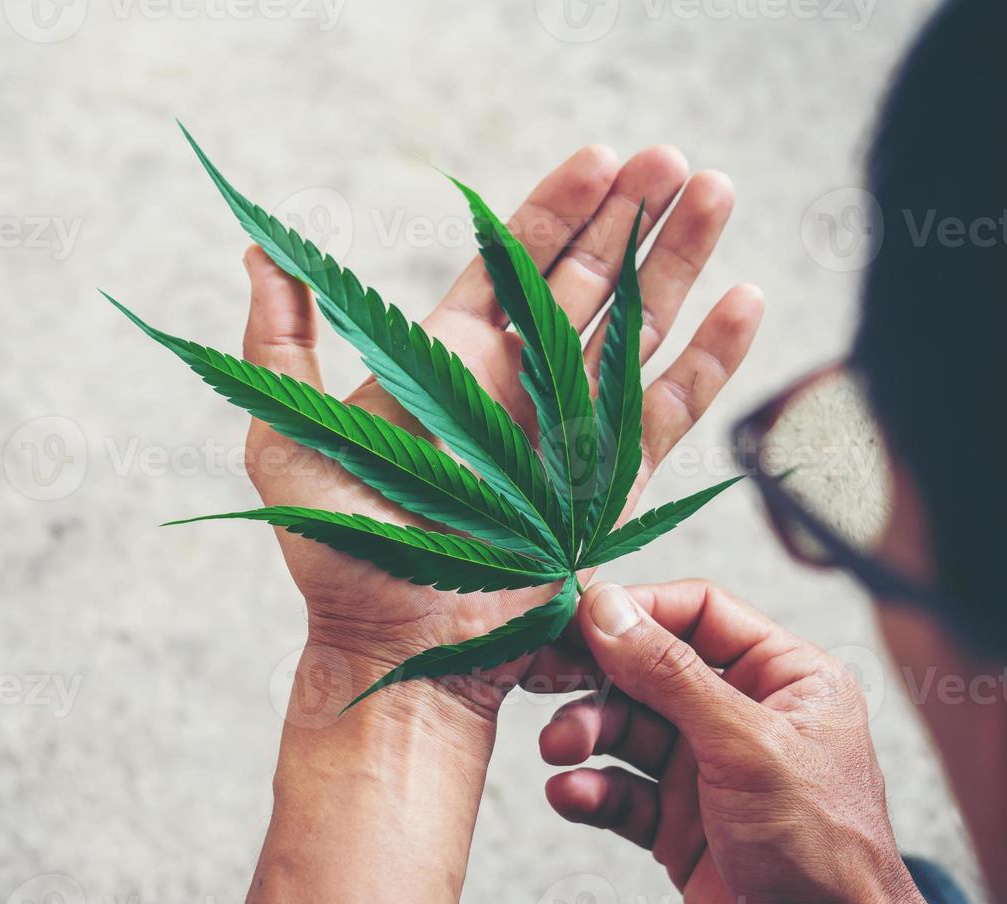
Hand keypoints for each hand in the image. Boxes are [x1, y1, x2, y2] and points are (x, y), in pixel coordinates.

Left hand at [239, 146, 763, 719]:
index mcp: (451, 364)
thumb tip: (261, 248)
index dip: (557, 209)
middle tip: (674, 159)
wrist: (396, 644)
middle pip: (587, 282)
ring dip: (678, 261)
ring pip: (636, 329)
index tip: (601, 156)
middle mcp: (517, 388)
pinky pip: (667, 411)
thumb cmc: (335, 549)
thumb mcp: (286, 434)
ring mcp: (568, 434)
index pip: (513, 265)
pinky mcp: (608, 489)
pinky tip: (745, 300)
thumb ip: (280, 340)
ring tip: (718, 193)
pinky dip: (710, 358)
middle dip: (631, 216)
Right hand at [538, 580, 989, 903]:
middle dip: (597, 677)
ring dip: (585, 733)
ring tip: (560, 748)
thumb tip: (609, 609)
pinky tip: (571, 795)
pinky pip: (621, 790)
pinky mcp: (679, 823)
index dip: (638, 610)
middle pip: (649, 670)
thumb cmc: (824, 852)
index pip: (699, 612)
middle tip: (545, 677)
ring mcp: (708, 771)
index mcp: (785, 678)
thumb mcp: (745, 745)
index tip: (578, 616)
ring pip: (626, 729)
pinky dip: (591, 790)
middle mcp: (744, 716)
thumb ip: (671, 674)